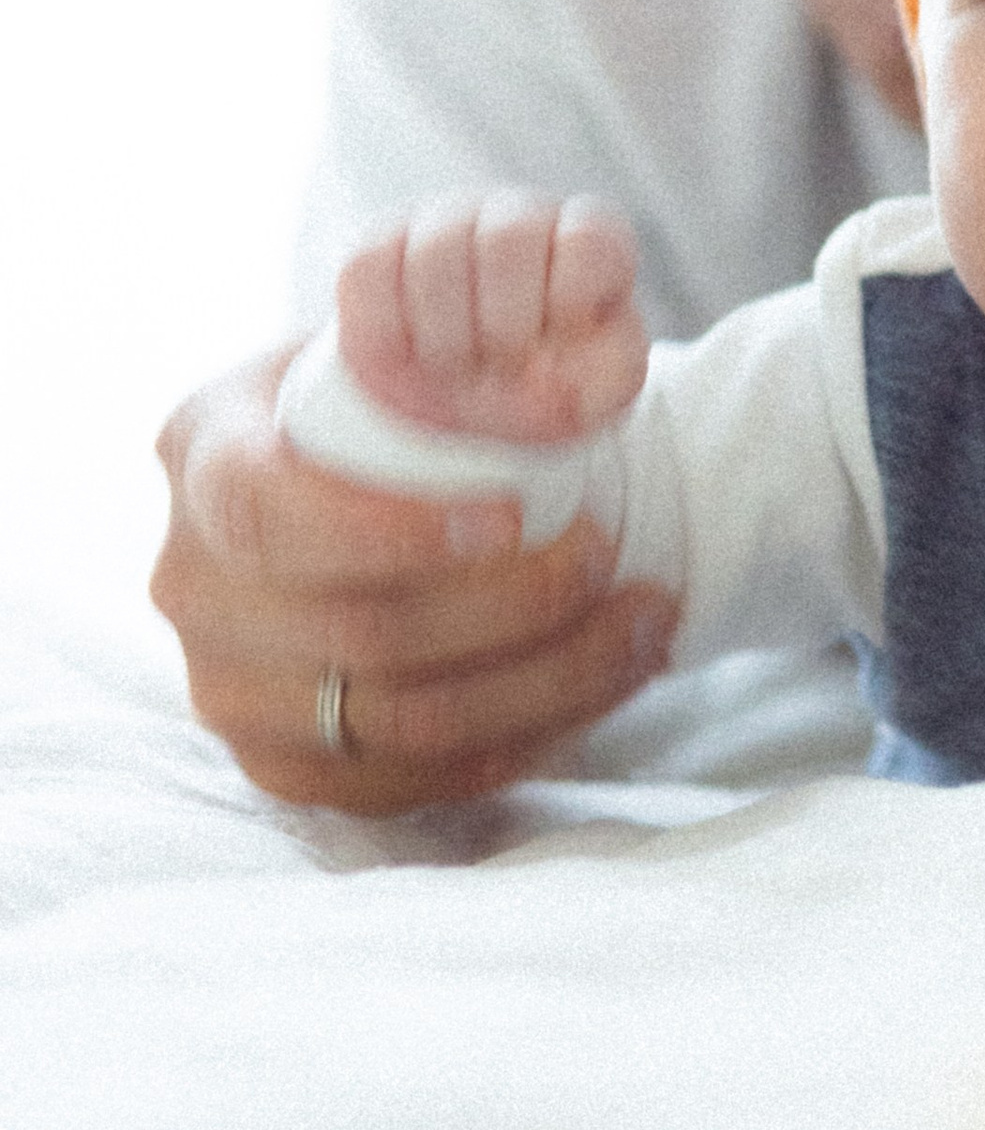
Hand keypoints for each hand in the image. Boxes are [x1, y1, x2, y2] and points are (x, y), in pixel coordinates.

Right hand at [151, 342, 679, 815]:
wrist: (348, 483)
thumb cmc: (385, 399)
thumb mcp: (383, 347)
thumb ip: (429, 350)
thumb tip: (542, 390)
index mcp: (203, 459)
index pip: (268, 514)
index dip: (390, 531)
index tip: (511, 517)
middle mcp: (194, 587)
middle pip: (357, 633)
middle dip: (514, 605)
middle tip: (612, 555)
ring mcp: (233, 691)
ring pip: (403, 722)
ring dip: (550, 678)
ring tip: (645, 620)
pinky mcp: (288, 768)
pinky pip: (417, 782)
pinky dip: (532, 737)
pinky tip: (610, 680)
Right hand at [336, 191, 648, 441]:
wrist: (472, 399)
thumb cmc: (553, 384)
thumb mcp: (598, 390)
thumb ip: (608, 374)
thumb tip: (554, 366)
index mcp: (590, 243)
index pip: (590, 241)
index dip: (570, 302)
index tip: (554, 350)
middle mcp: (518, 217)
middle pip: (508, 240)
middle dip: (503, 326)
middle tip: (501, 368)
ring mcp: (445, 224)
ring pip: (434, 252)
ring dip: (445, 337)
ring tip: (456, 372)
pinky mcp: (378, 247)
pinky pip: (366, 270)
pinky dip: (385, 332)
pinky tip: (408, 359)